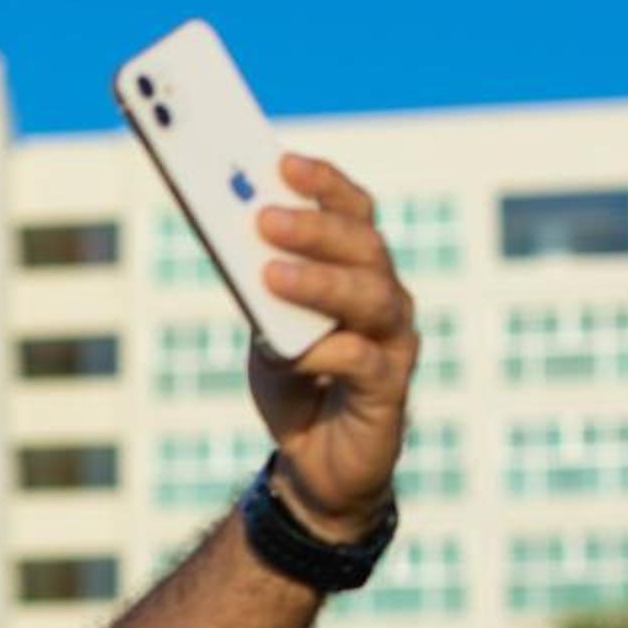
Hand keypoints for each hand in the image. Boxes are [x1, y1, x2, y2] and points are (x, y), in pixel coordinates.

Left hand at [246, 153, 420, 539]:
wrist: (312, 465)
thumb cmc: (295, 386)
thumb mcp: (265, 333)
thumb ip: (260, 295)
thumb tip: (233, 246)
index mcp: (359, 272)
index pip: (353, 212)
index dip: (324, 184)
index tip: (282, 162)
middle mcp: (386, 299)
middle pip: (364, 246)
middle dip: (314, 226)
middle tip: (264, 216)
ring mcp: (394, 343)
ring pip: (371, 295)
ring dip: (320, 280)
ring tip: (271, 274)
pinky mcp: (389, 391)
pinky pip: (364, 359)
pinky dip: (326, 351)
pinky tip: (294, 352)